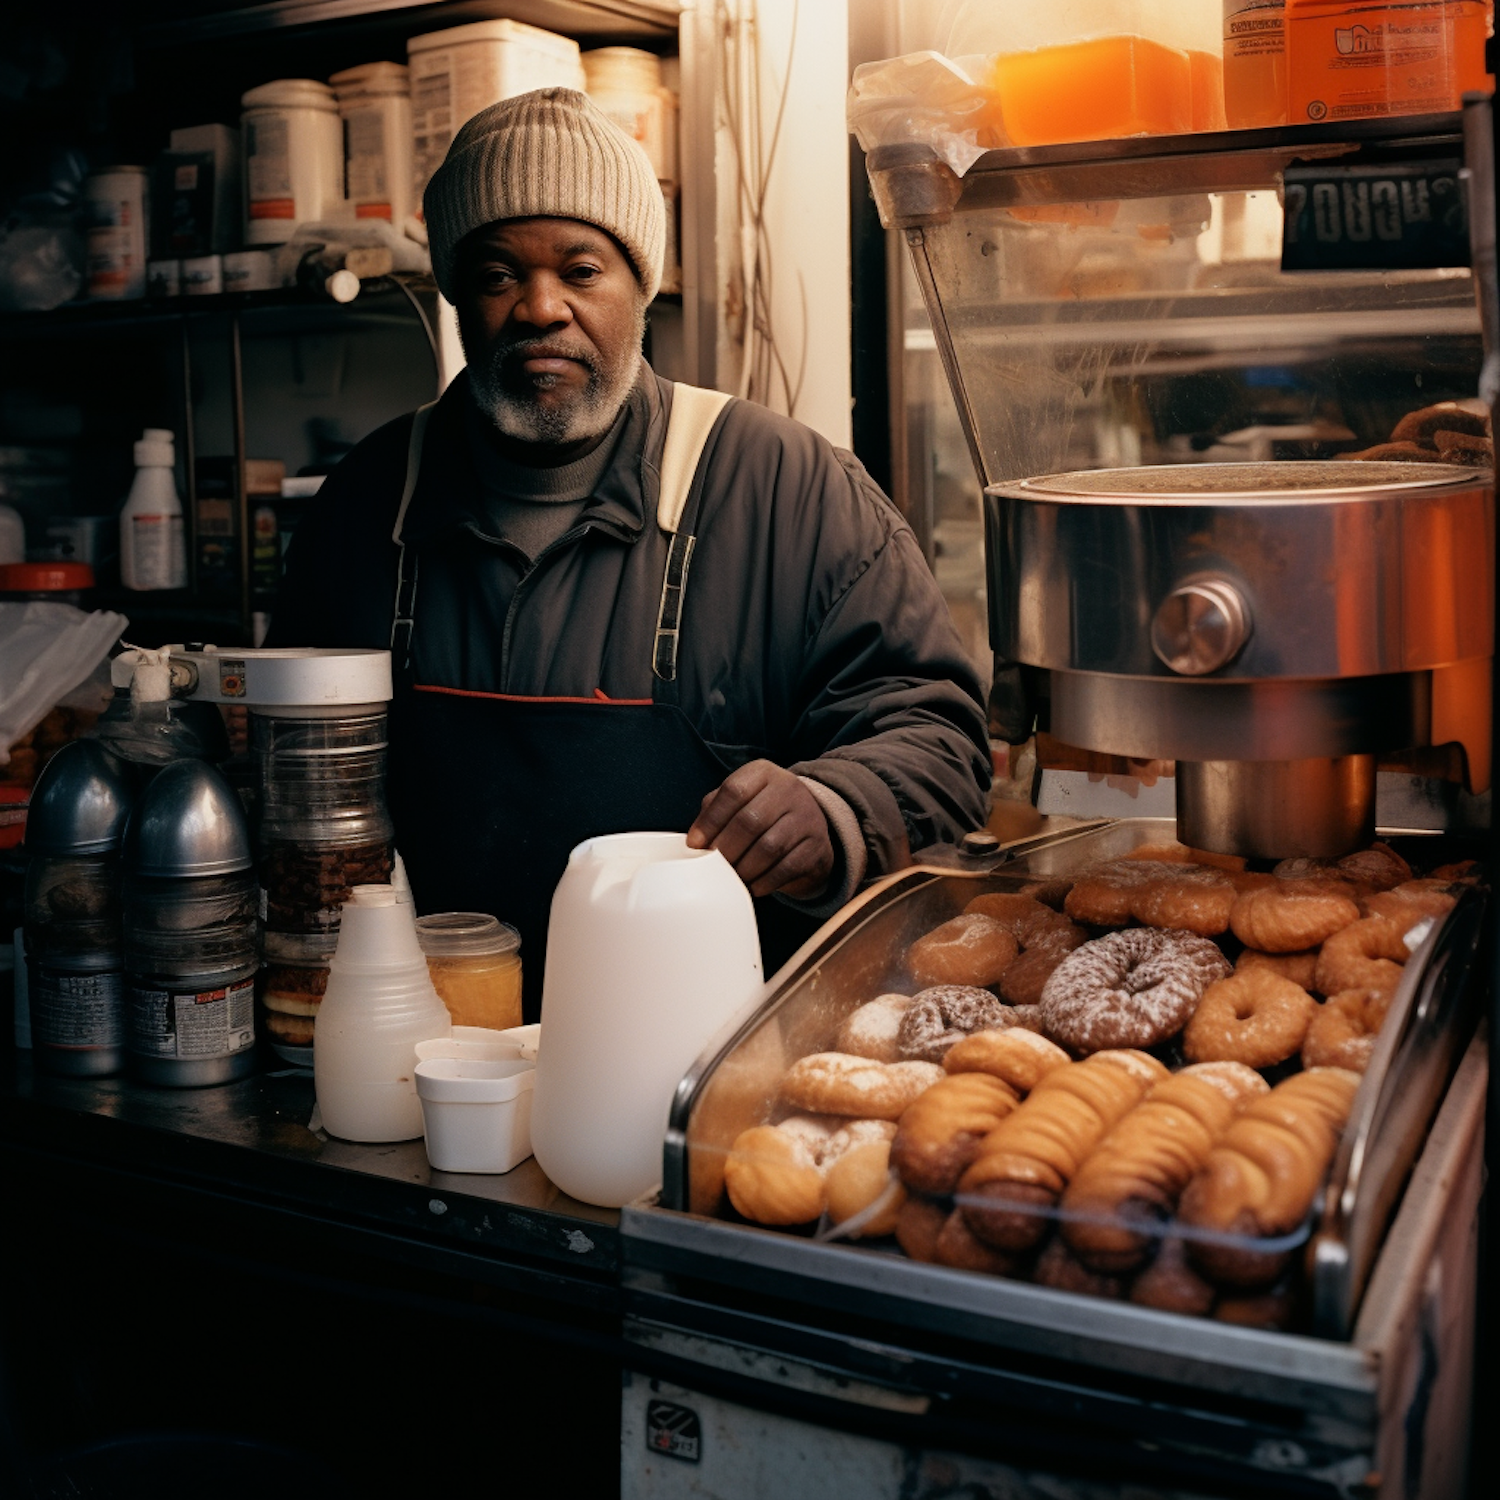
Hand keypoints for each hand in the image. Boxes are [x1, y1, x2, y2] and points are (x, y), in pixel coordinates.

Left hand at [687, 760, 834, 899]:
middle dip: (726, 849)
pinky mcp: (817, 845)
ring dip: (744, 868)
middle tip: (714, 866)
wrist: (809, 826)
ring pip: (769, 847)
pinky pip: (787, 867)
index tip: (695, 844)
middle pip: (750, 821)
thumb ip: (714, 812)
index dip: (710, 820)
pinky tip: (753, 886)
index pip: (733, 791)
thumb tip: (695, 840)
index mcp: (763, 773)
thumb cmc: (763, 814)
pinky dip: (765, 881)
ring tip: (732, 878)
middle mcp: (788, 788)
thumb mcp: (740, 801)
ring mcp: (807, 816)